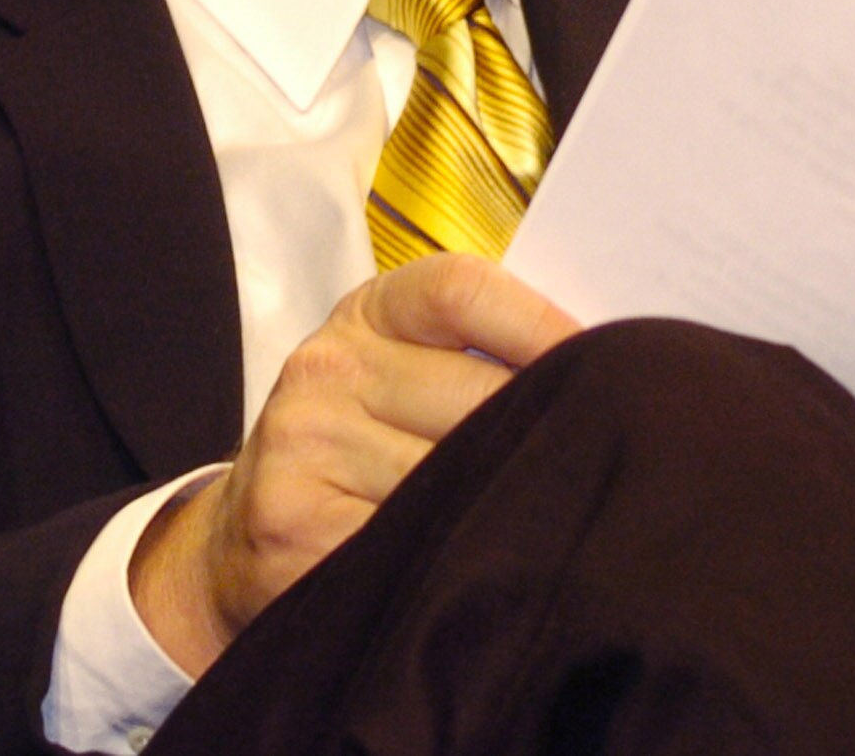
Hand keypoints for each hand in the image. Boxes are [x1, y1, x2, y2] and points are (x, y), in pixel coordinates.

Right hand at [128, 253, 578, 674]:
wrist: (244, 536)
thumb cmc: (361, 445)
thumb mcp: (404, 372)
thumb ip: (483, 356)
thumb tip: (610, 368)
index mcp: (368, 314)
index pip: (462, 290)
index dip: (542, 325)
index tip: (609, 364)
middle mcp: (328, 367)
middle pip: (477, 396)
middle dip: (543, 437)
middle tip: (603, 465)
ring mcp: (306, 444)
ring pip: (453, 478)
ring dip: (509, 506)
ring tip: (545, 525)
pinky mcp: (295, 524)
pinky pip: (411, 542)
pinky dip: (458, 558)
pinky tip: (479, 564)